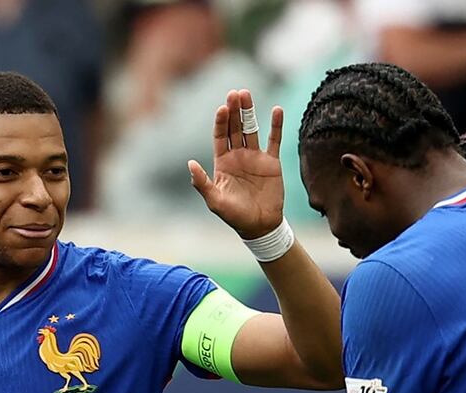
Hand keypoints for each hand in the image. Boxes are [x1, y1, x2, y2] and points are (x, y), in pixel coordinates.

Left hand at [189, 89, 285, 239]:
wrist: (260, 225)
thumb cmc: (234, 216)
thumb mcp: (215, 201)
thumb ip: (202, 182)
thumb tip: (189, 164)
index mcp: (222, 162)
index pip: (220, 136)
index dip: (220, 122)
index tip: (222, 108)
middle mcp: (238, 156)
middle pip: (235, 128)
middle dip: (234, 111)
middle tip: (235, 93)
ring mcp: (255, 157)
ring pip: (252, 129)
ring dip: (249, 112)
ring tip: (246, 94)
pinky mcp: (272, 162)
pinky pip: (274, 140)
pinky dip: (276, 125)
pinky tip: (276, 110)